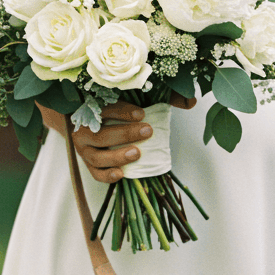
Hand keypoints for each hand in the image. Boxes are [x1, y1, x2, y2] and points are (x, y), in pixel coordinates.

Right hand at [53, 95, 196, 183]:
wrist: (88, 125)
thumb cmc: (117, 111)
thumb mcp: (135, 100)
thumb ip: (163, 98)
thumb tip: (191, 102)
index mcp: (91, 108)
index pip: (103, 107)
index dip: (121, 110)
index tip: (141, 113)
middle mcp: (83, 129)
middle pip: (101, 134)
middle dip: (125, 133)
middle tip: (147, 131)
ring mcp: (84, 149)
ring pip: (97, 156)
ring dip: (117, 156)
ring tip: (137, 153)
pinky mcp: (88, 165)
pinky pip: (95, 174)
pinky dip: (107, 176)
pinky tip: (121, 175)